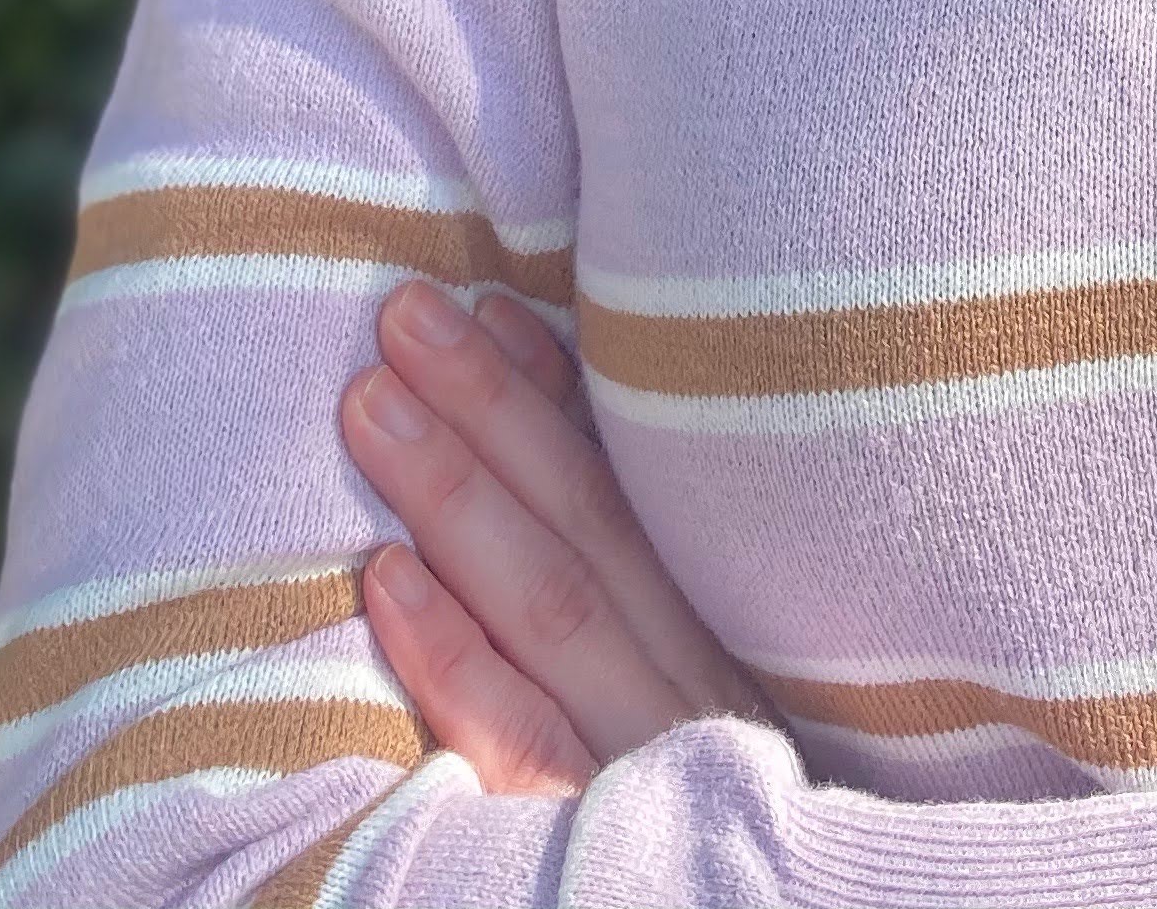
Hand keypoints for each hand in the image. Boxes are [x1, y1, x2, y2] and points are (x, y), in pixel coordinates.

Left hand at [340, 280, 782, 796]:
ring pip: (550, 607)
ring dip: (456, 491)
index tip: (491, 307)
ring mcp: (645, 763)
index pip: (640, 493)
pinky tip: (384, 578)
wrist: (788, 905)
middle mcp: (696, 684)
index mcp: (727, 631)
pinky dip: (450, 653)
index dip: (563, 396)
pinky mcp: (584, 843)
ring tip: (368, 399)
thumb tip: (559, 419)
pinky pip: (514, 742)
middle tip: (402, 314)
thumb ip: (659, 579)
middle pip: (588, 525)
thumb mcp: (725, 676)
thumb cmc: (726, 801)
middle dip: (489, 409)